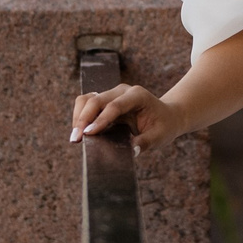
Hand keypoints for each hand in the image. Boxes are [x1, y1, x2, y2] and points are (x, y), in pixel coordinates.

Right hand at [69, 82, 184, 149]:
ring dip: (79, 117)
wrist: (166, 116)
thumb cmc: (164, 125)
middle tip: (75, 139)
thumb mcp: (160, 136)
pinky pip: (88, 105)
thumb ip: (146, 142)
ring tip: (75, 137)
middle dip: (83, 119)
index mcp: (137, 96)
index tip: (89, 134)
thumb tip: (131, 151)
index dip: (100, 120)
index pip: (114, 106)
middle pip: (96, 100)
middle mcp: (122, 91)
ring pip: (87, 99)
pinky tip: (80, 132)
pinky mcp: (106, 101)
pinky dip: (81, 117)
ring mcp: (112, 94)